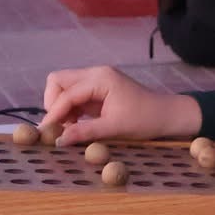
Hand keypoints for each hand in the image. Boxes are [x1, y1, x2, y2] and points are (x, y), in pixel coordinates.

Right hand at [43, 65, 203, 143]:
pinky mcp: (98, 89)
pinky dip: (69, 109)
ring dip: (61, 107)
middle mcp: (96, 74)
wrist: (167, 115)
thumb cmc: (145, 120)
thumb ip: (84, 132)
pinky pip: (74, 95)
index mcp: (101, 78)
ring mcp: (97, 79)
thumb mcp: (114, 128)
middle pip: (59, 80)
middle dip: (53, 103)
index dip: (54, 113)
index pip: (66, 93)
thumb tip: (58, 141)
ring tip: (68, 128)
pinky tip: (75, 125)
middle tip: (58, 126)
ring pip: (64, 87)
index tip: (46, 133)